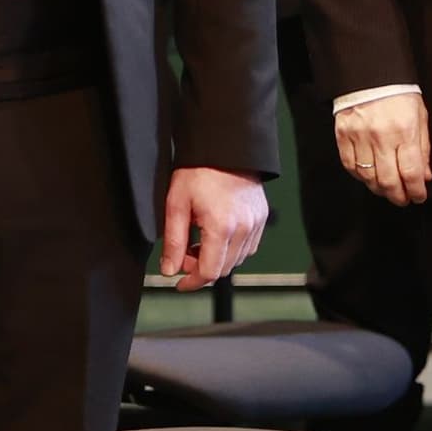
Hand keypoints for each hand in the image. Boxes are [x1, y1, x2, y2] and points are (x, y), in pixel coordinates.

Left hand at [155, 168, 269, 290]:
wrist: (224, 147)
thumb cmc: (198, 171)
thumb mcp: (177, 205)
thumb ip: (173, 242)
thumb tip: (170, 270)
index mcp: (221, 227)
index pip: (209, 272)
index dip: (192, 282)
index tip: (179, 283)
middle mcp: (244, 229)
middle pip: (224, 269)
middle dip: (201, 269)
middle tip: (184, 254)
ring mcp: (256, 224)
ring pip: (237, 260)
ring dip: (216, 259)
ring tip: (199, 241)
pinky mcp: (261, 218)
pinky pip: (248, 247)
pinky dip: (232, 249)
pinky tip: (217, 236)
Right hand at [335, 92, 431, 207]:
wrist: (370, 73)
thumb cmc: (398, 94)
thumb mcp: (420, 117)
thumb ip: (422, 148)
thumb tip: (424, 176)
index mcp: (405, 131)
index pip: (411, 172)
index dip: (416, 191)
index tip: (418, 197)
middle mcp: (382, 137)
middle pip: (389, 181)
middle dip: (398, 197)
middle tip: (403, 199)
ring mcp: (360, 137)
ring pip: (368, 177)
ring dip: (379, 189)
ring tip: (387, 190)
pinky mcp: (343, 135)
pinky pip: (350, 166)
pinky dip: (360, 176)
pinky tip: (368, 177)